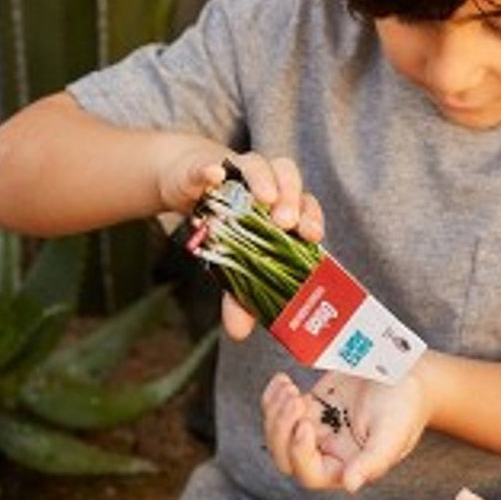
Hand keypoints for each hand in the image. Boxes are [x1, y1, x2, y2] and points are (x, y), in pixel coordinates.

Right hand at [168, 151, 326, 344]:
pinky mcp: (204, 166)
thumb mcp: (232, 264)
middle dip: (292, 199)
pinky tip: (212, 177)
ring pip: (260, 165)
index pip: (307, 207)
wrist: (187, 184)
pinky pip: (208, 165)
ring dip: (263, 180)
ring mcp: (237, 171)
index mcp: (282, 207)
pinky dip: (210, 171)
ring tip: (263, 200)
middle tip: (287, 222)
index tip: (312, 236)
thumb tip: (239, 334)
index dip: (312, 219)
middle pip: (290, 180)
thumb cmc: (223, 226)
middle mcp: (267, 184)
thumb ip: (239, 296)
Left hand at [261, 367, 429, 492]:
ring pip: (278, 434)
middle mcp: (329, 453)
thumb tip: (350, 486)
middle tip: (295, 399)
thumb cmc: (405, 404)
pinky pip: (280, 409)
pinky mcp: (312, 407)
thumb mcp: (392, 434)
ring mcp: (317, 429)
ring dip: (275, 412)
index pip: (311, 474)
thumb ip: (372, 461)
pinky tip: (283, 381)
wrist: (408, 369)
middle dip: (281, 429)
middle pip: (286, 457)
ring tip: (290, 389)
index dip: (299, 453)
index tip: (306, 424)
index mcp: (348, 467)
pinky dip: (274, 396)